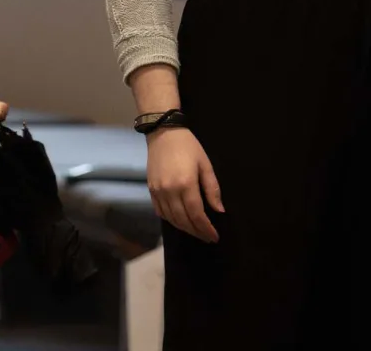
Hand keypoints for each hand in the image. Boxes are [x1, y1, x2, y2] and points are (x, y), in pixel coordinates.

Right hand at [146, 126, 223, 242]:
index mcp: (186, 185)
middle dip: (197, 232)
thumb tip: (219, 210)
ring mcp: (158, 192)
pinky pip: (160, 212)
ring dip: (185, 228)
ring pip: (171, 219)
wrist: (163, 133)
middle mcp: (170, 192)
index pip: (197, 215)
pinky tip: (180, 221)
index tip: (214, 237)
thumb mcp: (205, 164)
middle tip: (207, 237)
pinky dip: (171, 220)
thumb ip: (212, 188)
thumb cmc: (189, 146)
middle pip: (184, 220)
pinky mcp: (151, 190)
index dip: (206, 228)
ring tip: (196, 231)